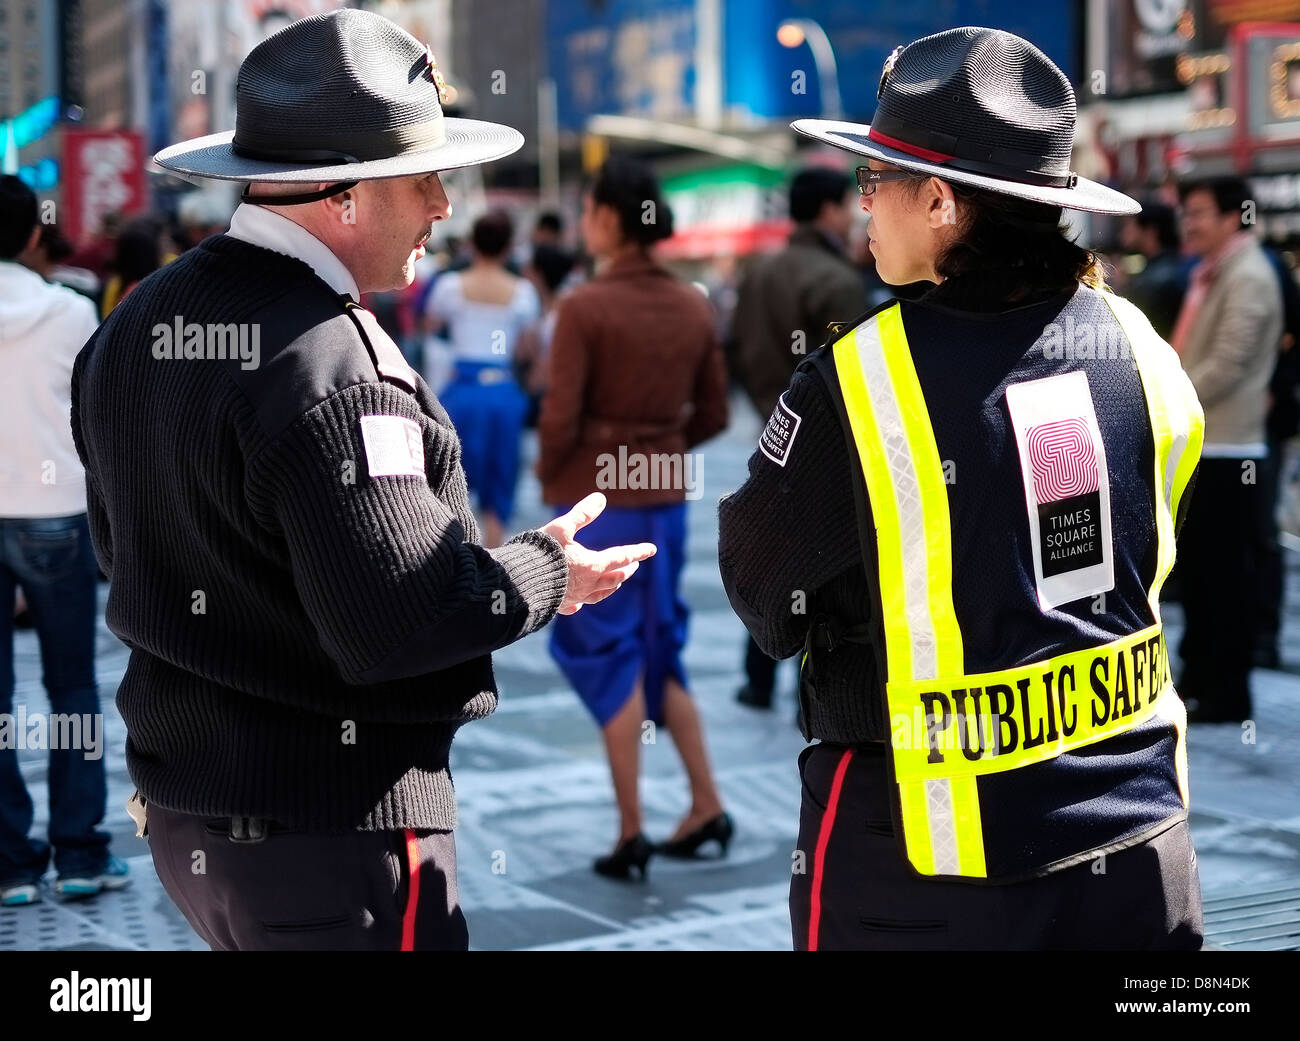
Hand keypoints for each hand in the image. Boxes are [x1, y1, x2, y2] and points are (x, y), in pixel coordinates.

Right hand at [540, 492, 656, 614]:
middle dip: (625, 570)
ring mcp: (575, 596)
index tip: (652, 549)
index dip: (637, 551)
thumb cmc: (541, 551)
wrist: (518, 581)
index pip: (621, 557)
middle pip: (614, 578)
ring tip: (616, 583)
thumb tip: (600, 497)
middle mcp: (588, 584)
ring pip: (601, 594)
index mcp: (592, 565)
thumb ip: (581, 513)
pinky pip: (577, 605)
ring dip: (611, 586)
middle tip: (633, 566)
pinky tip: (579, 606)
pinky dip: (583, 603)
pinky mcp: (560, 604)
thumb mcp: (562, 527)